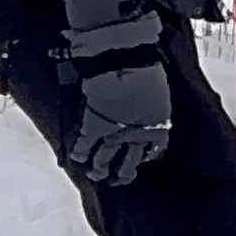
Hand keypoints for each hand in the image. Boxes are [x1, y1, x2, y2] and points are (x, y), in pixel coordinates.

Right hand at [66, 11, 172, 186]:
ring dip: (98, 170)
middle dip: (121, 174)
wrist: (125, 56)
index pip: (151, 153)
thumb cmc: (143, 65)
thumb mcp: (156, 89)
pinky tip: (77, 157)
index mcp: (158, 127)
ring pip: (104, 162)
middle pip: (128, 166)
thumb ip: (152, 105)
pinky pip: (84, 148)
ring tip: (94, 174)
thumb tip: (147, 107)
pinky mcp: (94, 128)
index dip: (142, 159)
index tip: (137, 160)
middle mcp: (137, 136)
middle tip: (116, 178)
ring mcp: (114, 134)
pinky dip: (79, 154)